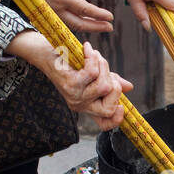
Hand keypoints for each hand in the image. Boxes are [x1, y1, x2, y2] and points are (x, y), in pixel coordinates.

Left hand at [9, 33, 132, 130]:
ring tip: (93, 55)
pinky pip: (92, 73)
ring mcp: (75, 96)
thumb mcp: (93, 74)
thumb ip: (111, 81)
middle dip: (114, 83)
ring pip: (104, 86)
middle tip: (103, 67)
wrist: (45, 53)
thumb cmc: (70, 63)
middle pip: (110, 106)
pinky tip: (87, 49)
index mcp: (88, 106)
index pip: (105, 124)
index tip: (122, 106)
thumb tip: (128, 87)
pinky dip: (93, 57)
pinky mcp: (70, 84)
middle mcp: (81, 105)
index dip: (117, 119)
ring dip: (102, 65)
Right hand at [23, 0, 113, 32]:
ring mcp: (51, 14)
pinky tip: (84, 24)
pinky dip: (76, 26)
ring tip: (101, 26)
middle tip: (110, 27)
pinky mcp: (47, 16)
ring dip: (88, 27)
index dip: (99, 14)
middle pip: (80, 23)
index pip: (84, 9)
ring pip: (73, 26)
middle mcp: (56, 9)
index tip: (110, 17)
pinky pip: (64, 25)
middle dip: (96, 26)